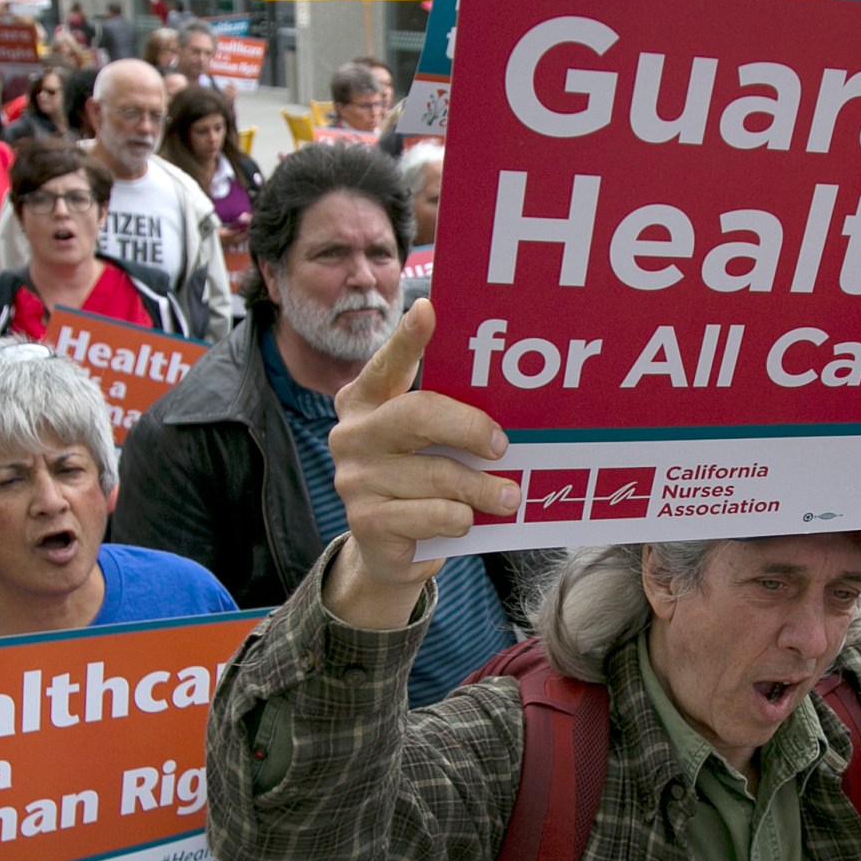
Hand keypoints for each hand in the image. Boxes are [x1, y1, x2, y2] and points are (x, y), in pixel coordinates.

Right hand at [322, 299, 518, 628]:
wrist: (390, 550)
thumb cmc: (420, 482)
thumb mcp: (428, 445)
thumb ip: (447, 420)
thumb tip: (505, 417)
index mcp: (365, 401)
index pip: (389, 364)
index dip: (408, 338)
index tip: (428, 310)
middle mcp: (351, 434)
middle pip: (417, 414)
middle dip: (469, 427)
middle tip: (502, 445)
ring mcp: (353, 479)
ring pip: (436, 474)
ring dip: (481, 488)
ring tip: (509, 496)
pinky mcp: (364, 522)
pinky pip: (430, 513)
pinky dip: (459, 518)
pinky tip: (467, 520)